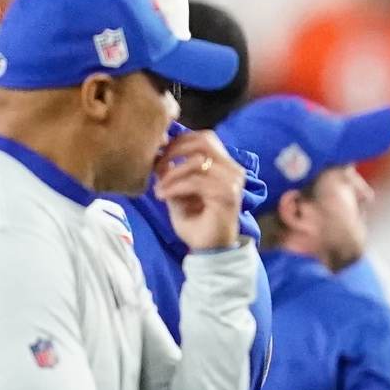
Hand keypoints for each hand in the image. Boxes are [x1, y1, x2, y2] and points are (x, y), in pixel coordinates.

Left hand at [153, 130, 243, 251]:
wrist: (211, 250)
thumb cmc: (197, 222)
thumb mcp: (180, 191)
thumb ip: (172, 171)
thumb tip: (157, 153)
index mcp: (225, 166)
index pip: (204, 138)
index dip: (180, 140)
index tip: (160, 155)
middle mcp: (233, 170)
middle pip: (203, 141)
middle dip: (175, 150)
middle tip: (157, 166)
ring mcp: (233, 182)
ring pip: (197, 161)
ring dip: (172, 173)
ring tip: (159, 187)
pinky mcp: (227, 195)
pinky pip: (195, 181)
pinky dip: (174, 186)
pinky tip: (163, 195)